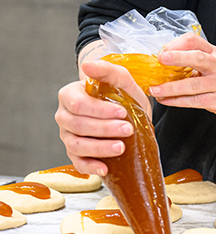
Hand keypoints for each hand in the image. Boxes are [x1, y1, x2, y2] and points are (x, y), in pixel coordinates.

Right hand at [54, 59, 151, 176]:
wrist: (132, 116)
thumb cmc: (124, 95)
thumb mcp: (123, 80)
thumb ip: (107, 70)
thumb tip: (87, 65)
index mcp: (70, 95)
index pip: (78, 104)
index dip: (99, 110)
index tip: (122, 112)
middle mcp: (64, 116)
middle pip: (78, 125)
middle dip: (104, 129)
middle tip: (128, 130)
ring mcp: (68, 136)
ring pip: (77, 145)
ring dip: (99, 148)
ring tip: (120, 147)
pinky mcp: (75, 153)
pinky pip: (77, 162)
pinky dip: (90, 167)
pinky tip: (104, 168)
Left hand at [150, 33, 215, 129]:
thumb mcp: (211, 67)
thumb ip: (192, 62)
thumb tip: (161, 62)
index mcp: (215, 54)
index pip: (195, 41)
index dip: (177, 44)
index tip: (161, 51)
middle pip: (198, 58)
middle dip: (178, 57)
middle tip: (160, 59)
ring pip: (194, 84)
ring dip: (171, 87)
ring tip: (155, 89)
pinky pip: (195, 101)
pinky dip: (177, 101)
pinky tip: (165, 100)